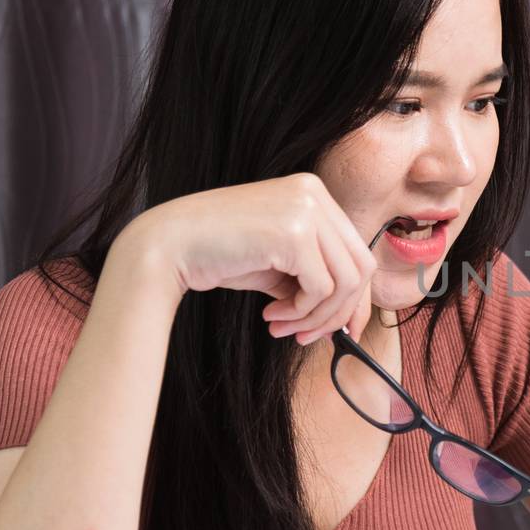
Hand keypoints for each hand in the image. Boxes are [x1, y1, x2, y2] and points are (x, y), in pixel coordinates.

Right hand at [121, 173, 379, 344]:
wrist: (169, 245)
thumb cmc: (219, 255)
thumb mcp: (279, 265)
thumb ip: (314, 280)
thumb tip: (348, 321)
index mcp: (314, 193)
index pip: (356, 251)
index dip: (353, 297)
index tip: (338, 329)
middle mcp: (315, 193)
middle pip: (360, 267)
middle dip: (338, 312)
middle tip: (308, 336)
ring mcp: (307, 209)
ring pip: (345, 281)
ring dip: (317, 316)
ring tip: (283, 326)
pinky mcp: (294, 232)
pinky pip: (321, 288)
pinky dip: (301, 312)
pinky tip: (270, 314)